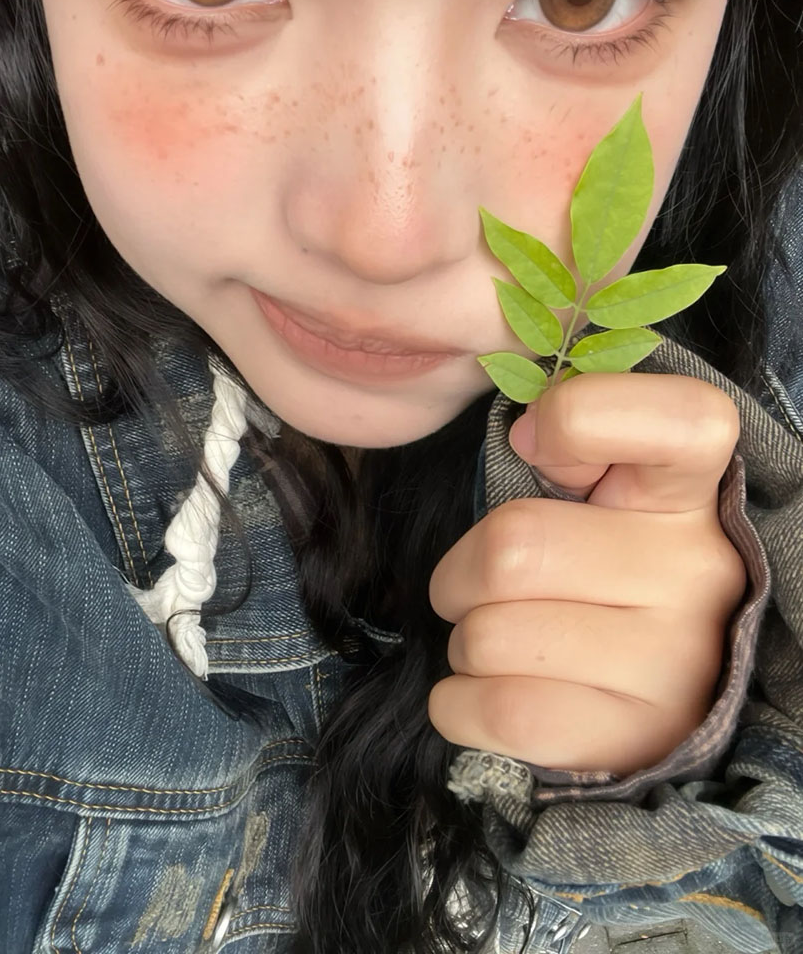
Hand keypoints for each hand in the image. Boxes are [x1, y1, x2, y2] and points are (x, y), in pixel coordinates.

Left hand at [427, 372, 746, 776]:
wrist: (655, 691)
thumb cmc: (596, 570)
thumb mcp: (597, 493)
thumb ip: (570, 447)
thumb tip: (528, 433)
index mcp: (686, 491)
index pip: (682, 419)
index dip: (583, 417)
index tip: (532, 443)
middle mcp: (698, 572)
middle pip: (512, 548)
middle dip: (461, 573)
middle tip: (479, 588)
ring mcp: (677, 662)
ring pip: (488, 637)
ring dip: (464, 642)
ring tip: (500, 643)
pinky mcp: (640, 739)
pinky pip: (500, 713)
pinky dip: (458, 703)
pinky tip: (482, 691)